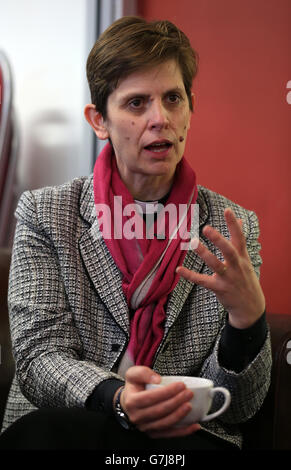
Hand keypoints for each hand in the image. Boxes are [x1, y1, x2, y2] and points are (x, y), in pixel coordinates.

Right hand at [116, 365, 199, 437]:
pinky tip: (193, 425)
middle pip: (159, 411)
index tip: (180, 385)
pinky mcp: (153, 433)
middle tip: (188, 393)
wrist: (127, 403)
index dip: (167, 392)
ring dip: (179, 415)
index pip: (151, 397)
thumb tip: (157, 379)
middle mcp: (137, 416)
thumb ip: (143, 372)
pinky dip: (182, 431)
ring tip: (189, 405)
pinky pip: (169, 434)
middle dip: (176, 402)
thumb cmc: (133, 387)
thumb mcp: (133, 374)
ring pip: (165, 423)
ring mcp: (145, 427)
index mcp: (132, 402)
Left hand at [176, 208, 264, 328]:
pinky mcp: (219, 289)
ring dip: (205, 254)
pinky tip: (179, 269)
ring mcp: (228, 278)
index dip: (233, 224)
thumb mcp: (245, 259)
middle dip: (219, 240)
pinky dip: (190, 275)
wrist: (250, 307)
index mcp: (242, 257)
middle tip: (206, 228)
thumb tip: (240, 220)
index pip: (239, 238)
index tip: (227, 210)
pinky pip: (203, 281)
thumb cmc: (245, 278)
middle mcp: (237, 266)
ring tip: (193, 243)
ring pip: (216, 265)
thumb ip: (239, 240)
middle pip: (229, 251)